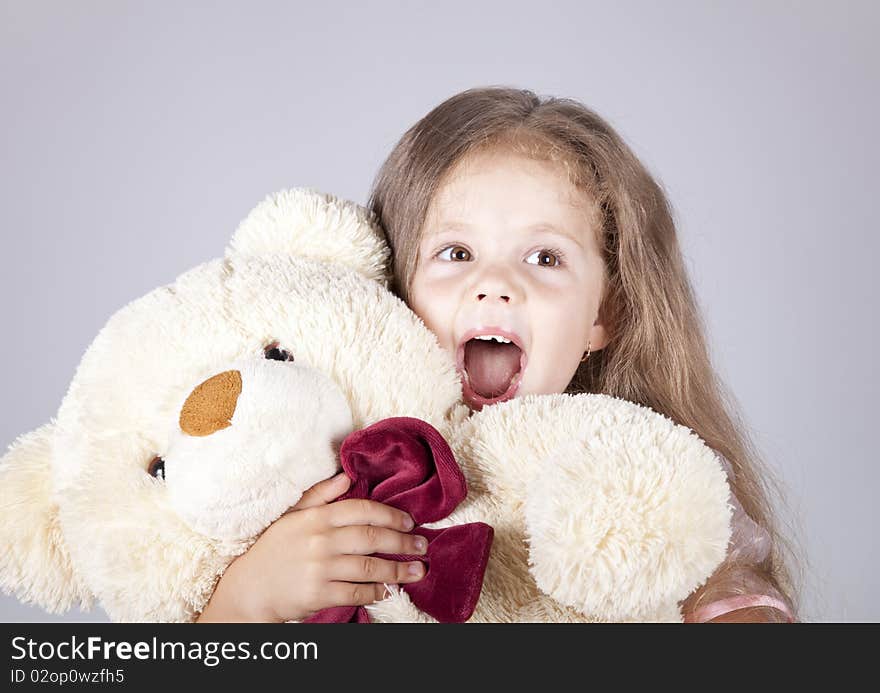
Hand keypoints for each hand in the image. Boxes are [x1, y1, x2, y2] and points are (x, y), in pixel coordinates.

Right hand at [196, 472, 426, 621]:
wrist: (248, 589)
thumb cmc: (272, 550)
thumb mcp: (291, 516)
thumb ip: (319, 495)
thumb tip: (346, 476)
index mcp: (316, 517)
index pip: (362, 510)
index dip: (390, 515)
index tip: (409, 522)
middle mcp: (320, 540)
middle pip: (373, 538)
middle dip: (403, 542)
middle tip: (422, 546)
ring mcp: (320, 568)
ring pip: (370, 567)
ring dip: (398, 570)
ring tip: (417, 570)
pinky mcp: (319, 594)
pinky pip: (357, 592)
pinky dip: (376, 592)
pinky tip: (388, 590)